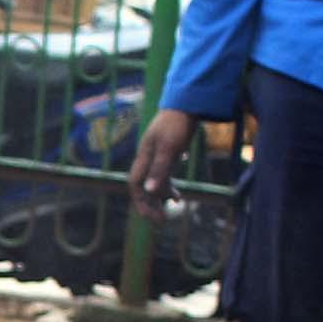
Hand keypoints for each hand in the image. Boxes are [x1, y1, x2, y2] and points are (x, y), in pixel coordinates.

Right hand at [127, 108, 196, 222]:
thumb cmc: (177, 124)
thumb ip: (159, 170)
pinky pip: (165, 171)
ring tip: (177, 202)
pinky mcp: (168, 150)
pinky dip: (170, 182)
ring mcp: (158, 154)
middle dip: (151, 203)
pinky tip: (179, 188)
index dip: (141, 203)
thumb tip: (150, 192)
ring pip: (156, 180)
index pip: (135, 186)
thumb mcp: (170, 148)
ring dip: (163, 193)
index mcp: (144, 158)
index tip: (154, 217)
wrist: (186, 102)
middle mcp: (148, 158)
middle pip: (144, 186)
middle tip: (163, 219)